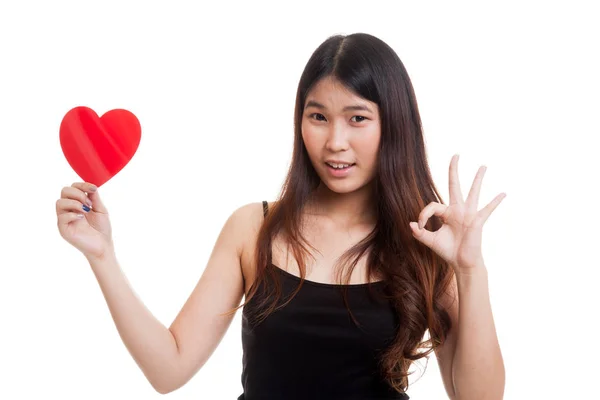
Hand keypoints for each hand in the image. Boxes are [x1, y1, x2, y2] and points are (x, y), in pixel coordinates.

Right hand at [56, 182, 113, 260]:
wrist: (103, 246)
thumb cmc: (102, 229)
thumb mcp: (101, 210)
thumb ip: (95, 198)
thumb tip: (91, 185)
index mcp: (77, 203)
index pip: (73, 187)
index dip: (81, 185)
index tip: (93, 189)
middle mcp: (69, 209)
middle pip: (64, 191)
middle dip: (78, 193)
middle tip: (89, 203)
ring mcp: (65, 219)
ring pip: (60, 202)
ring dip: (75, 203)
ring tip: (86, 210)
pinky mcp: (63, 229)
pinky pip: (61, 216)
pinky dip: (72, 214)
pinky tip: (82, 218)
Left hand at [409, 154, 505, 272]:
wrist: (461, 264)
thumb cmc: (447, 251)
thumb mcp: (430, 241)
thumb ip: (419, 232)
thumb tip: (410, 224)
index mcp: (446, 213)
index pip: (432, 205)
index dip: (423, 215)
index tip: (419, 226)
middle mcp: (458, 210)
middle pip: (454, 186)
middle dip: (454, 170)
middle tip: (456, 155)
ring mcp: (469, 214)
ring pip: (473, 192)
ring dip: (477, 179)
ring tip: (483, 166)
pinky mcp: (477, 221)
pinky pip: (487, 210)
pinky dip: (495, 202)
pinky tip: (503, 194)